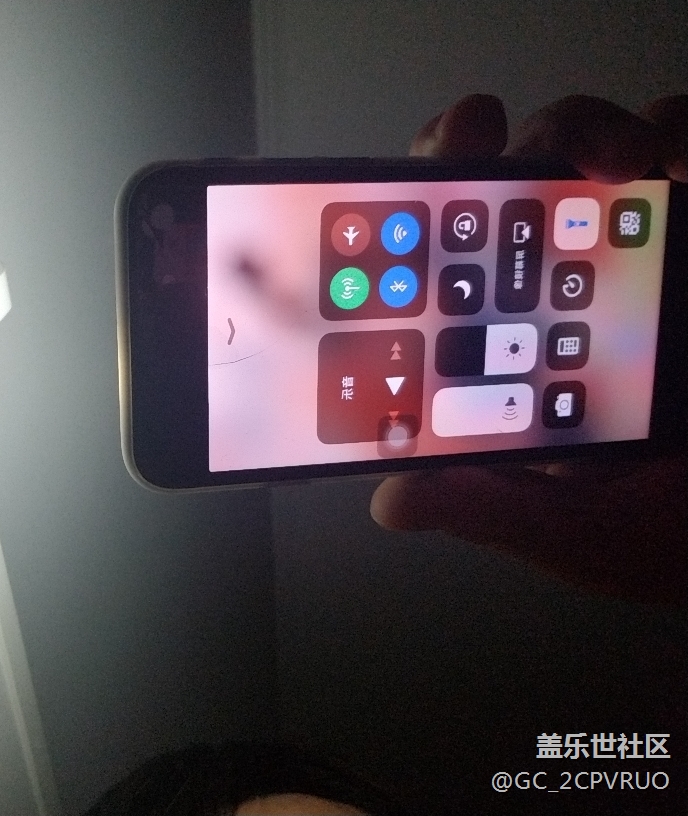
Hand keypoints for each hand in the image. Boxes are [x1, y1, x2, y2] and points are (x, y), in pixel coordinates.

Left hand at [371, 94, 686, 604]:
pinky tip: (680, 161)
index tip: (374, 200)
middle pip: (481, 189)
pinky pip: (678, 144)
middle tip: (474, 136)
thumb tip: (392, 502)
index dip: (389, 229)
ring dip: (576, 133)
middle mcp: (551, 292)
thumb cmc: (673, 534)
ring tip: (619, 160)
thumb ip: (491, 509)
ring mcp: (627, 253)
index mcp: (499, 356)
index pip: (422, 278)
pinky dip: (675, 128)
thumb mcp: (578, 532)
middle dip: (462, 146)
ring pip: (572, 150)